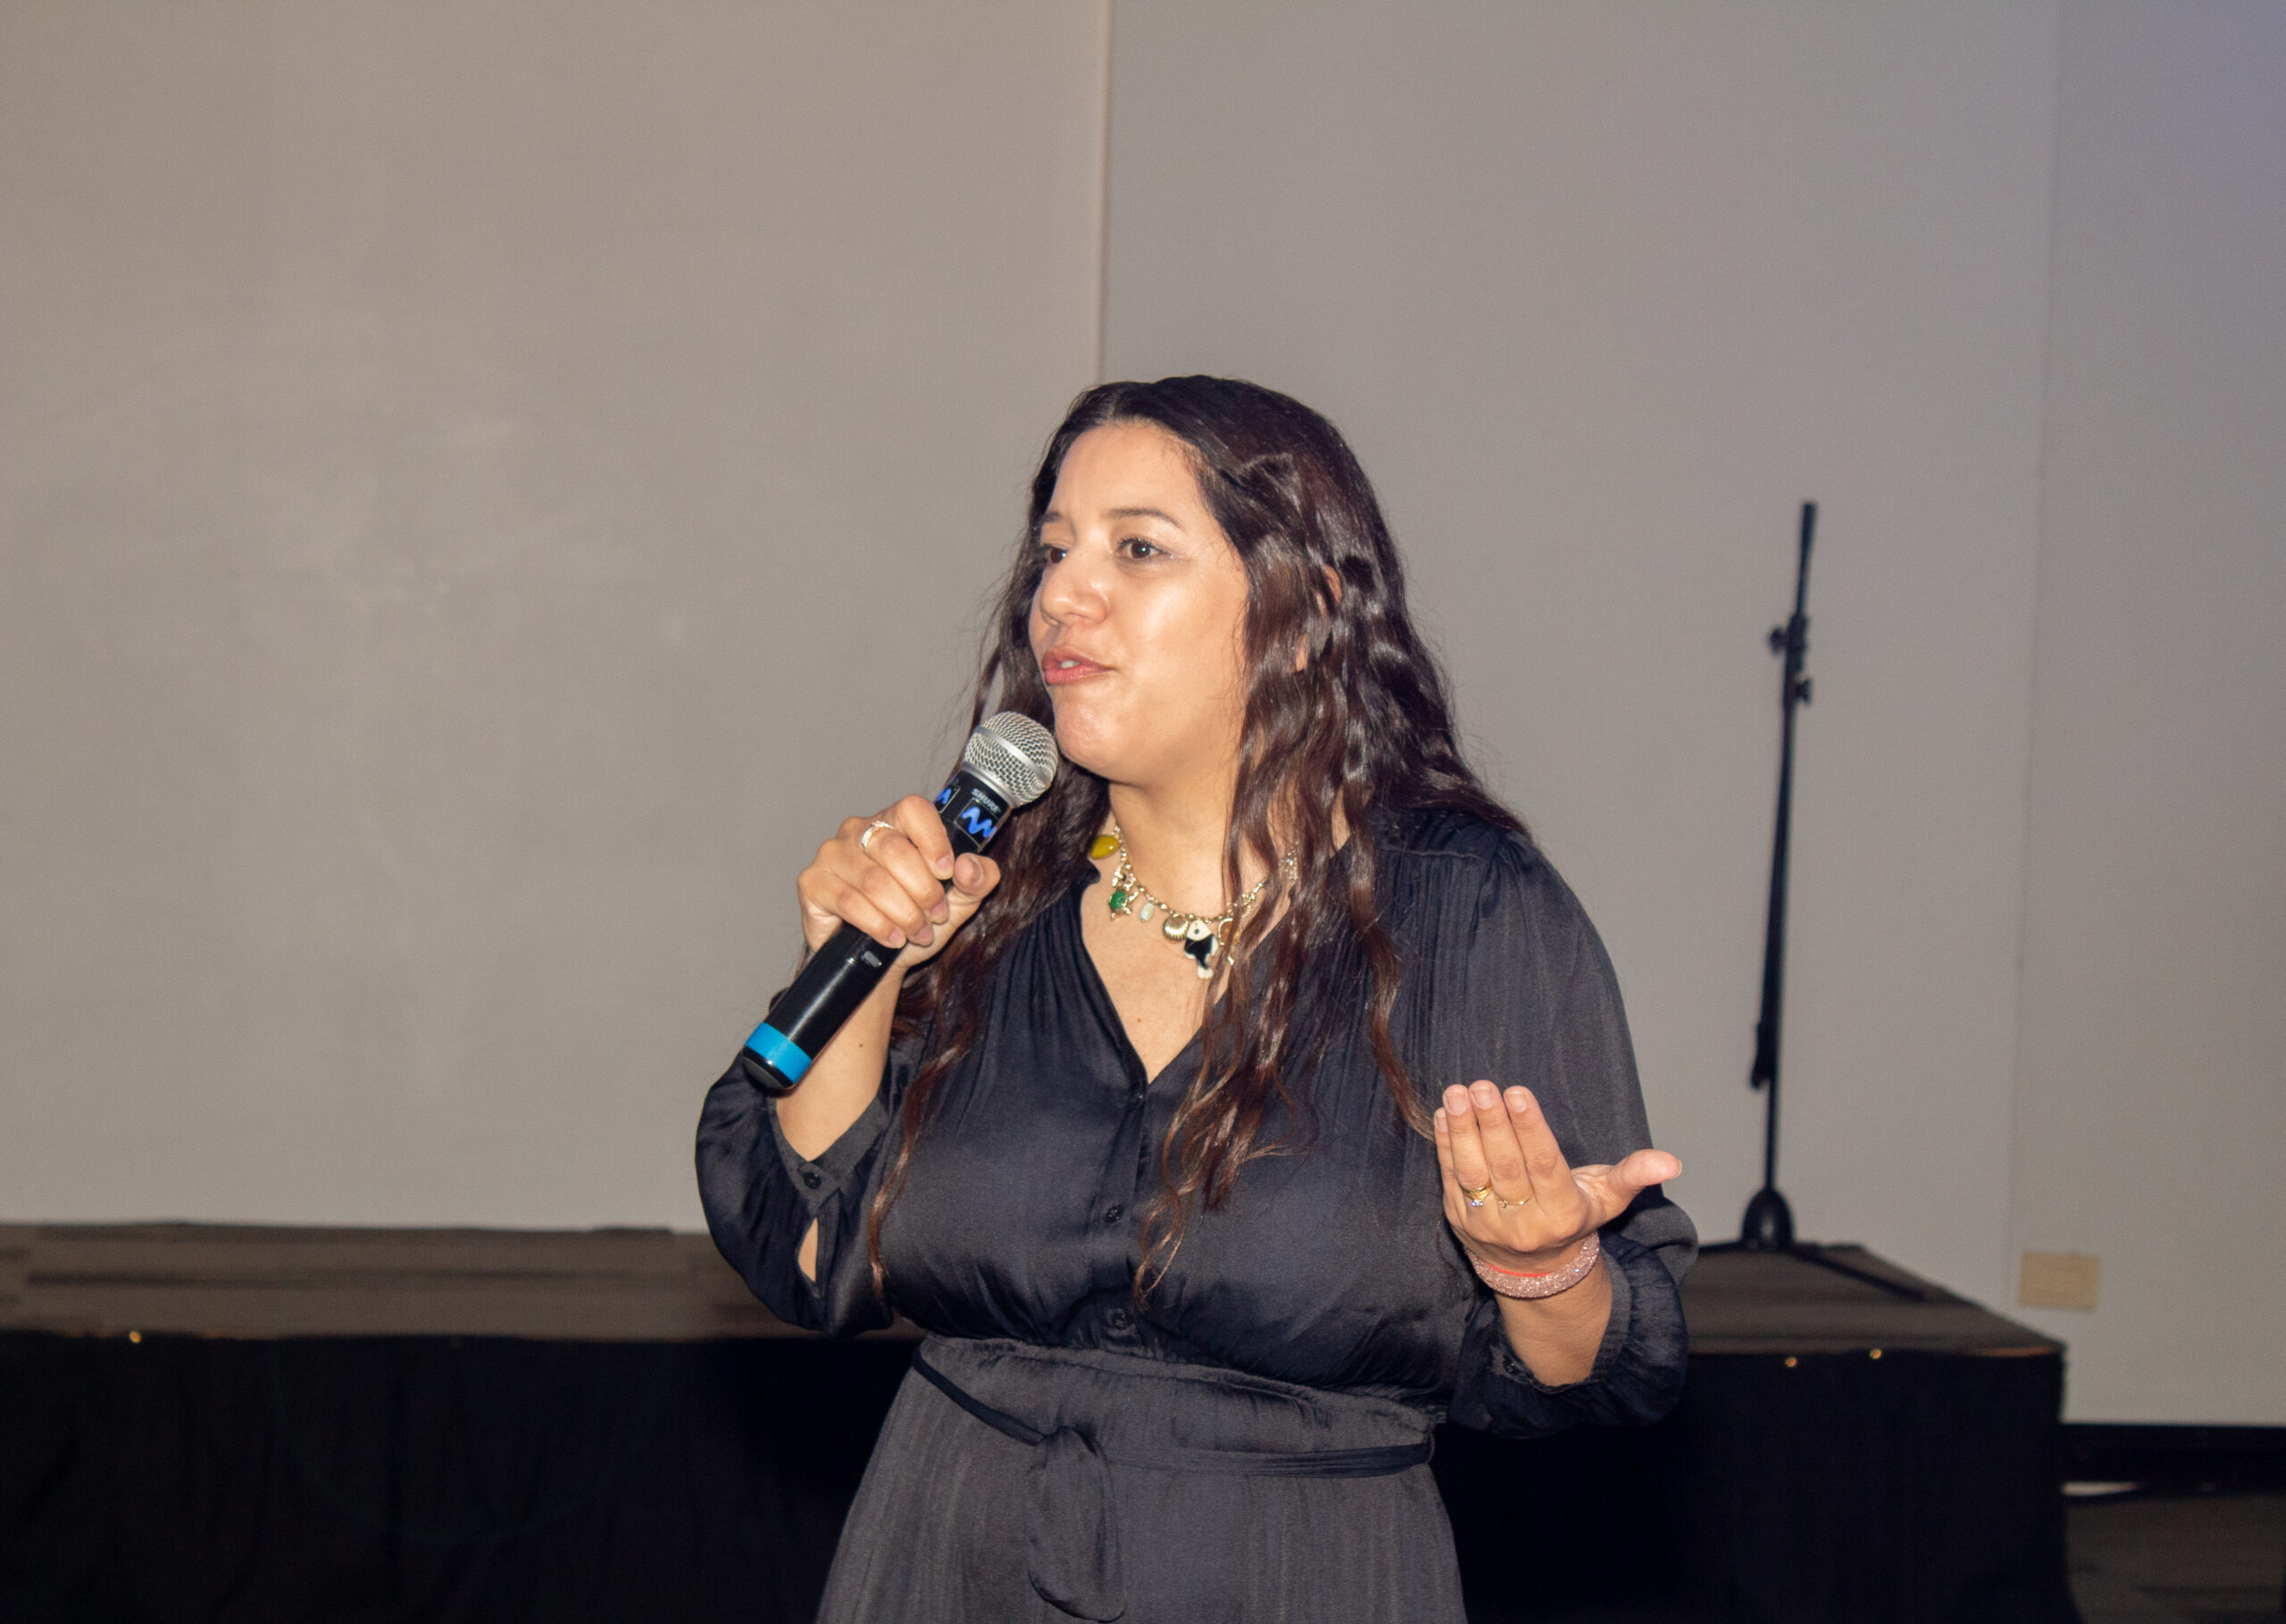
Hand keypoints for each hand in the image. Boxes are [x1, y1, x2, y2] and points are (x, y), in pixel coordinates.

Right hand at [795, 795, 1000, 966]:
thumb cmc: (915, 921)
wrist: (878, 962)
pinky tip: (891, 938)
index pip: (913, 809)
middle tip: (935, 916)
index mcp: (894, 822)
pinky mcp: (812, 883)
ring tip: (916, 932)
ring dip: (903, 913)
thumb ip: (977, 880)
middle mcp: (858, 830)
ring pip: (874, 880)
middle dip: (923, 891)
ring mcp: (832, 854)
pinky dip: (877, 924)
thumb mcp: (958, 902)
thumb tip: (969, 865)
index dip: (933, 840)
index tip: (947, 872)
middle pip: (895, 850)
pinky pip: (848, 901)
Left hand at [1434, 1081, 1680, 1273]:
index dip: (1529, 1129)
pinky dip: (1445, 1146)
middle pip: (1506, 1167)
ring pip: (1473, 1172)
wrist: (1535, 1270)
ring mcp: (1488, 1225)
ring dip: (1463, 1130)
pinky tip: (1445, 1114)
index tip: (1518, 1093)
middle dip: (1492, 1123)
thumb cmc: (1574, 1217)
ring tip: (1457, 1093)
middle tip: (1482, 1086)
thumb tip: (1671, 1162)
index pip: (1544, 1166)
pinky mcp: (1459, 1221)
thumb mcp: (1608, 1199)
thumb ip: (1634, 1175)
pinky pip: (1450, 1179)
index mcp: (1562, 1214)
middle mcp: (1524, 1223)